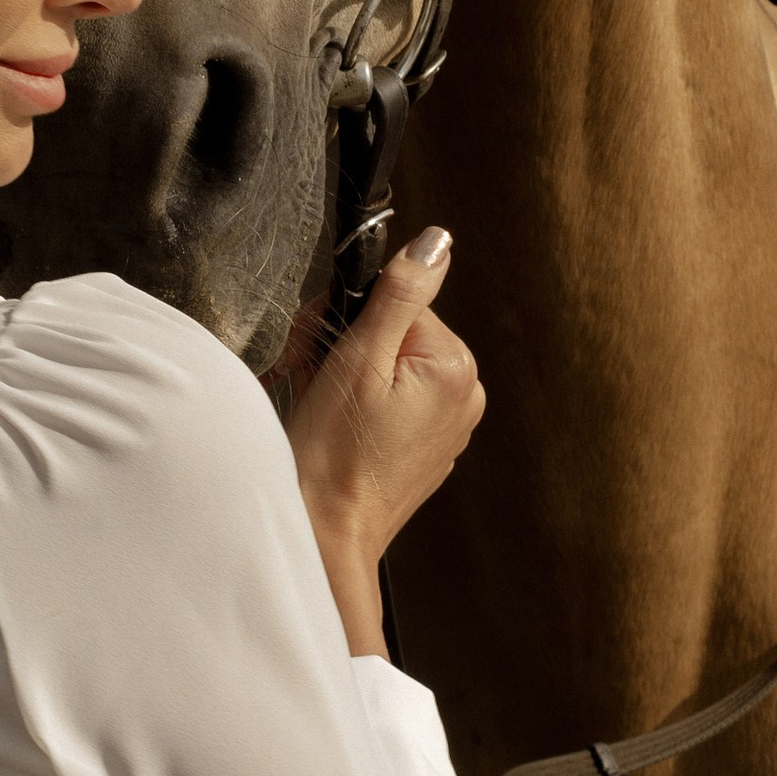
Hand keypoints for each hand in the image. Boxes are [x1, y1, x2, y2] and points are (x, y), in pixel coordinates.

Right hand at [289, 231, 485, 657]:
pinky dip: (357, 402)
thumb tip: (435, 241)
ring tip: (319, 402)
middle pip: (394, 331)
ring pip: (388, 364)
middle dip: (345, 342)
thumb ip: (399, 294)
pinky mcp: (425, 448)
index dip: (347, 314)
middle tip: (312, 372)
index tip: (318, 343)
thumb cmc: (333, 455)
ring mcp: (447, 426)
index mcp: (456, 368)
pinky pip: (390, 401)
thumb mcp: (359, 359)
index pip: (398, 301)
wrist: (325, 534)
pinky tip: (334, 424)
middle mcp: (464, 397)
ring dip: (345, 371)